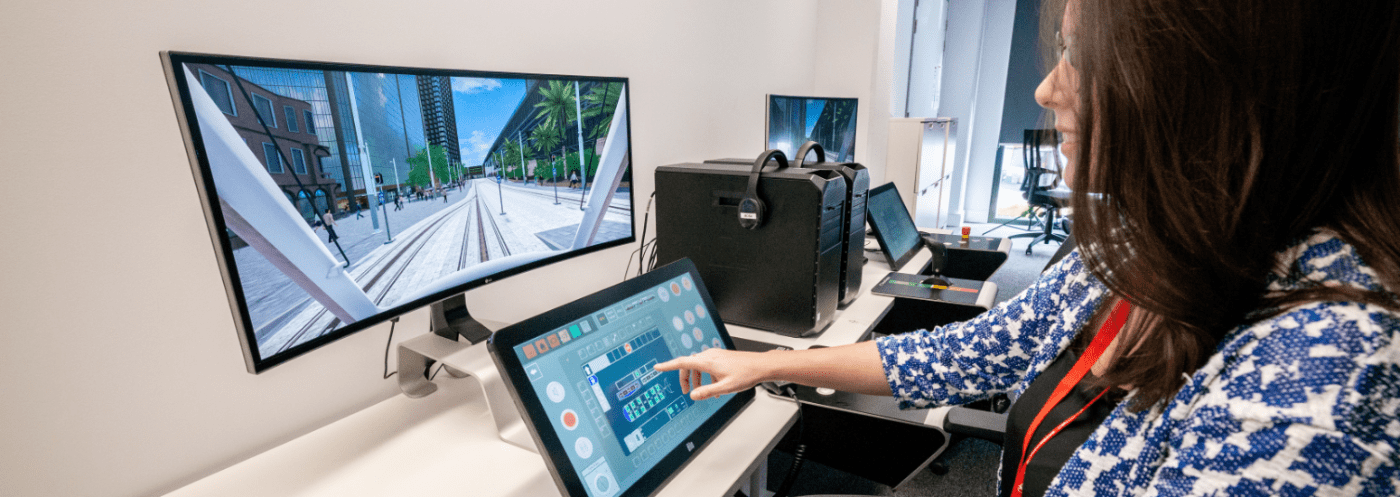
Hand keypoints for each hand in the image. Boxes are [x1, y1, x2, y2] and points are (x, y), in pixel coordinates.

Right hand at [654, 348, 771, 400]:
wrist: (761, 365)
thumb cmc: (746, 374)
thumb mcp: (725, 387)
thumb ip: (707, 392)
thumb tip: (694, 396)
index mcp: (708, 361)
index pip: (682, 362)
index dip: (668, 365)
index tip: (658, 367)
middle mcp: (710, 356)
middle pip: (689, 365)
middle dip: (686, 378)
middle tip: (687, 392)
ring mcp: (716, 356)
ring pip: (698, 366)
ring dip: (697, 379)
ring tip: (704, 393)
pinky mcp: (721, 358)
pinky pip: (708, 366)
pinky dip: (707, 377)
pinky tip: (715, 388)